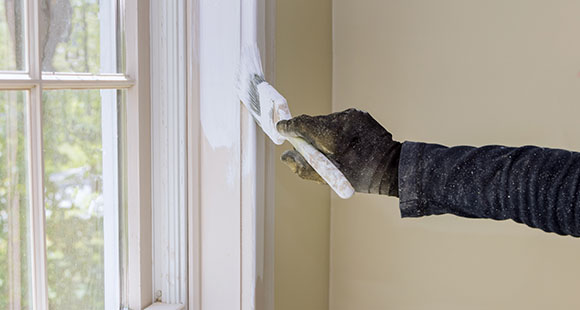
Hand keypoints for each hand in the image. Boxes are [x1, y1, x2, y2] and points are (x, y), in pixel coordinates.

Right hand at [276, 108, 400, 195]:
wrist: (392, 167)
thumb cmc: (361, 177)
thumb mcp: (329, 177)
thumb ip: (303, 167)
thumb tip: (285, 156)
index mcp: (333, 136)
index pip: (302, 124)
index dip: (289, 127)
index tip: (281, 129)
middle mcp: (342, 121)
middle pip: (313, 122)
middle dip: (307, 134)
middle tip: (307, 148)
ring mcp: (352, 115)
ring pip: (326, 122)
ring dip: (323, 133)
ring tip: (333, 150)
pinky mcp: (360, 114)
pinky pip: (340, 121)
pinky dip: (336, 131)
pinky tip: (345, 144)